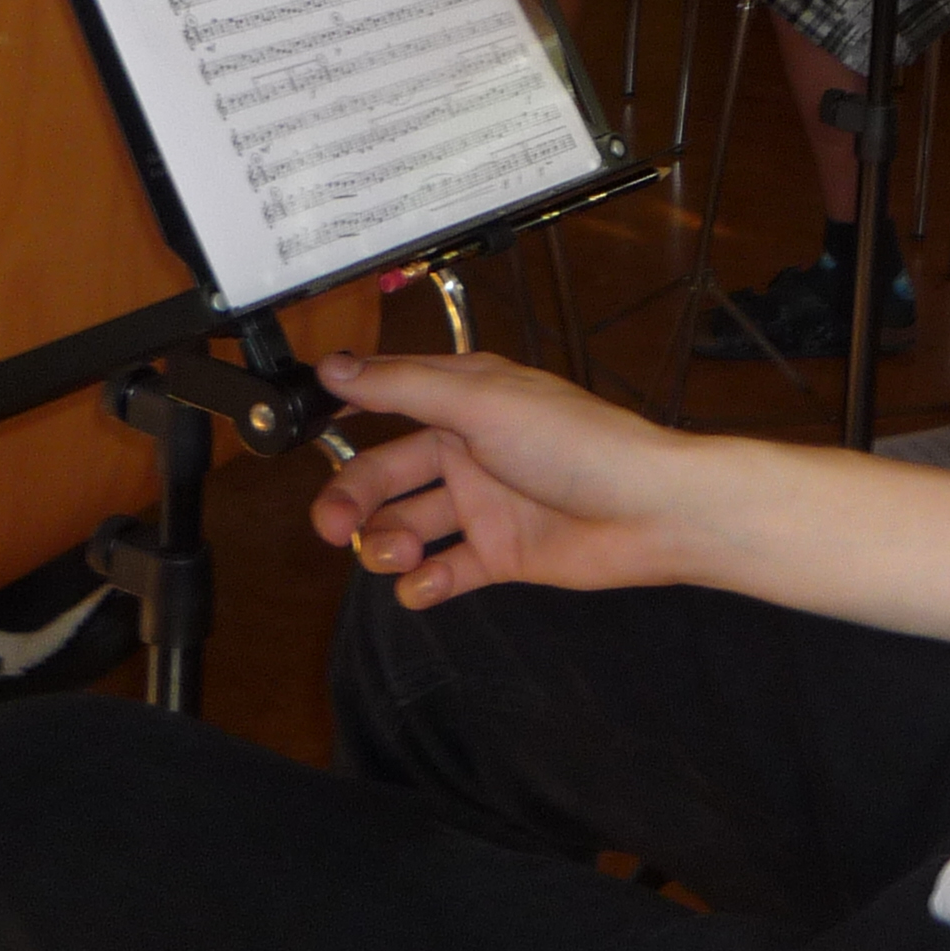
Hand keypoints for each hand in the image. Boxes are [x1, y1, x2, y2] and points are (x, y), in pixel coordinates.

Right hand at [310, 351, 708, 603]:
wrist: (649, 512)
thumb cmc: (578, 444)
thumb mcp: (481, 402)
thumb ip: (403, 386)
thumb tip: (334, 365)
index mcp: (464, 399)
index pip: (386, 399)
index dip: (342, 416)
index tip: (301, 436)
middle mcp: (469, 449)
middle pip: (385, 474)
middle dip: (352, 499)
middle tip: (333, 527)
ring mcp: (484, 504)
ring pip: (408, 526)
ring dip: (388, 545)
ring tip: (398, 556)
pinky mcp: (502, 554)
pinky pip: (445, 573)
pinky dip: (425, 584)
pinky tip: (427, 585)